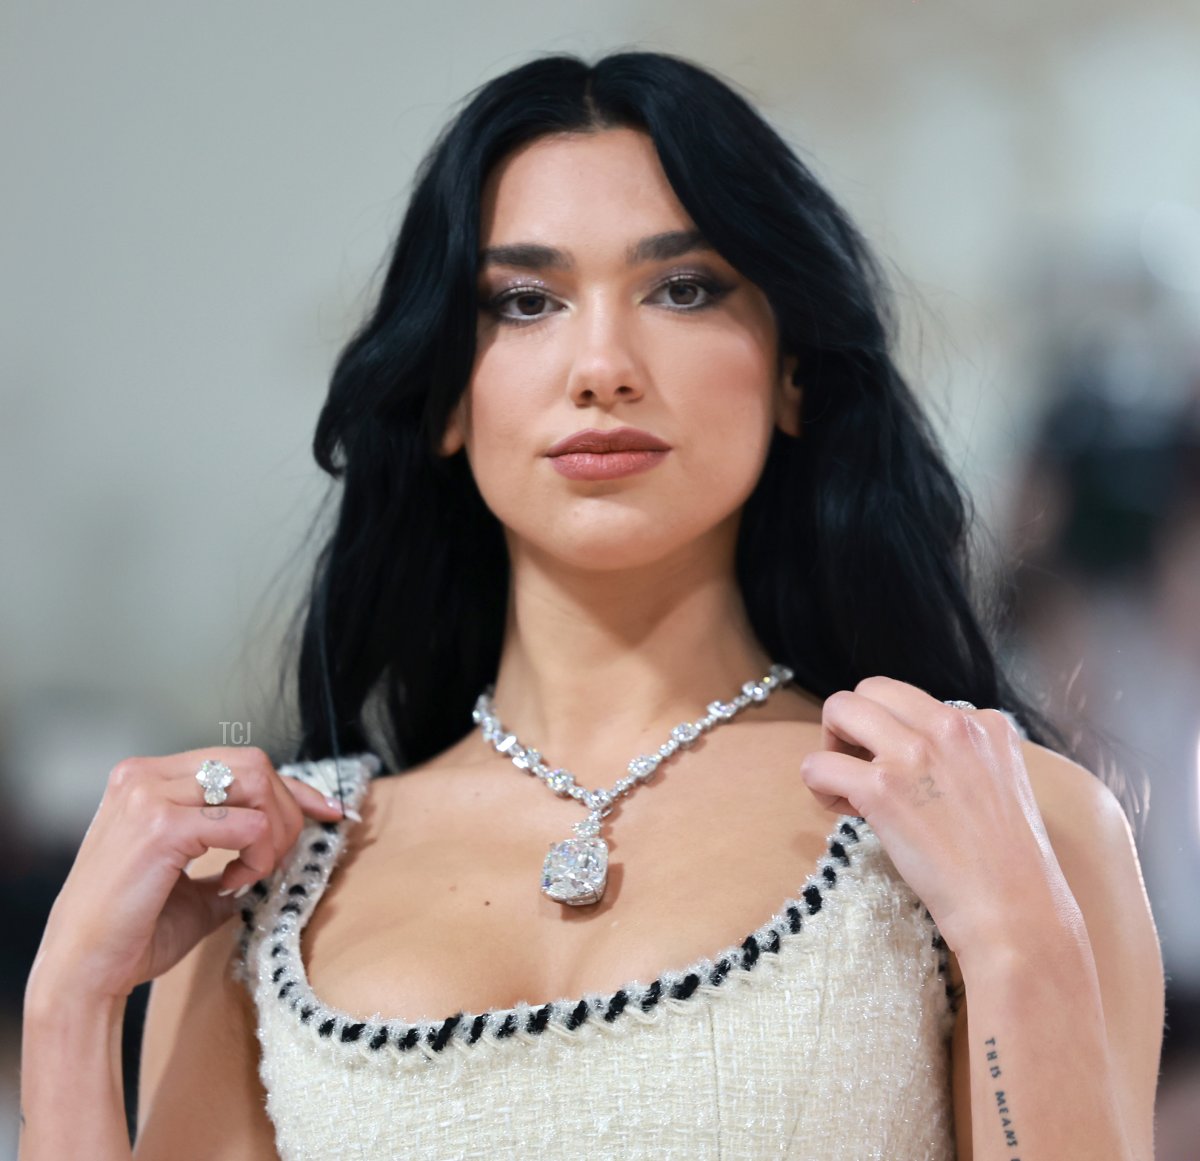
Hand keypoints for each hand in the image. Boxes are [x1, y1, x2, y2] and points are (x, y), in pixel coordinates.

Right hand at [29, 747, 348, 1003]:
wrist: (81, 974)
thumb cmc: (132, 932)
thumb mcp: (194, 880)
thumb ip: (234, 851)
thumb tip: (288, 843)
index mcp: (147, 779)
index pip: (239, 763)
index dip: (292, 788)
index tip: (328, 811)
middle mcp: (144, 775)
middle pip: (255, 763)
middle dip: (289, 809)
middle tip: (280, 860)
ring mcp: (149, 795)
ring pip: (257, 783)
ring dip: (274, 832)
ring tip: (251, 875)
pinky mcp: (161, 826)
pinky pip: (247, 825)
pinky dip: (258, 856)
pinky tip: (234, 884)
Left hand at [799, 676, 1062, 956]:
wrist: (1015, 912)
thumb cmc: (1007, 865)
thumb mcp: (1001, 784)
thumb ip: (961, 756)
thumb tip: (907, 751)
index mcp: (984, 723)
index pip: (912, 700)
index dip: (894, 732)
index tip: (901, 772)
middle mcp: (950, 726)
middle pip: (871, 689)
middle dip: (855, 724)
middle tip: (860, 769)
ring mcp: (914, 754)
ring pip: (839, 709)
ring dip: (831, 745)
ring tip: (847, 787)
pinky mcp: (882, 788)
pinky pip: (818, 764)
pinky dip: (818, 785)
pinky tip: (841, 810)